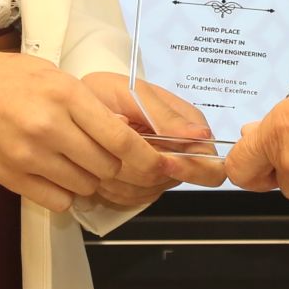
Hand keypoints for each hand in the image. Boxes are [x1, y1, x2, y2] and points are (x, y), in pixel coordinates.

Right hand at [0, 38, 184, 212]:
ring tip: (81, 162)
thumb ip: (84, 102)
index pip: (123, 141)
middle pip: (108, 168)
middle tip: (121, 165)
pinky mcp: (10, 177)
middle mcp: (51, 128)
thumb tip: (123, 128)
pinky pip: (57, 199)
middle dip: (121, 171)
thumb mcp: (48, 73)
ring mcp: (29, 156)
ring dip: (92, 180)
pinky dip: (65, 193)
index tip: (160, 166)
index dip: (149, 161)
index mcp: (66, 95)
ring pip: (85, 186)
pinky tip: (57, 176)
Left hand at [80, 72, 229, 202]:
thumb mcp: (135, 94)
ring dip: (123, 177)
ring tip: (103, 152)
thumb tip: (201, 134)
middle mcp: (179, 150)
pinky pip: (133, 197)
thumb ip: (165, 115)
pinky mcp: (139, 182)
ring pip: (151, 190)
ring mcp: (160, 168)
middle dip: (145, 170)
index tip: (161, 160)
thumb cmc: (107, 91)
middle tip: (118, 153)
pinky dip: (114, 186)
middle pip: (178, 180)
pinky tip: (101, 165)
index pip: (210, 162)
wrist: (78, 100)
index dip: (189, 168)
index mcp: (188, 126)